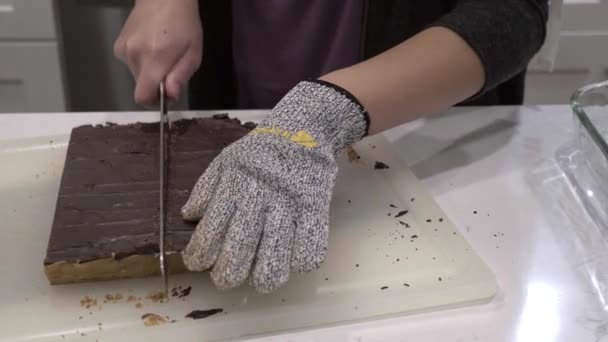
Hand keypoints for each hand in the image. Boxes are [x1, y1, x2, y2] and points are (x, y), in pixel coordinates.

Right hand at [113, 0, 201, 107]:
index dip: (153, 102)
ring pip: (136, 75)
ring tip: (162, 53)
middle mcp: (134, 56)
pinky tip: (151, 46)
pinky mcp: (118, 45)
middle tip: (171, 69)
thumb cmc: (185, 24)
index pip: (142, 96)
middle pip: (141, 86)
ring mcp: (123, 49)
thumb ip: (180, 77)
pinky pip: (130, 63)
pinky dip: (141, 62)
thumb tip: (170, 97)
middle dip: (156, 84)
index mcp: (154, 59)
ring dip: (149, 72)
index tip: (164, 98)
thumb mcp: (193, 54)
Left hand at [180, 81, 368, 292]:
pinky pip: (310, 247)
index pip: (211, 228)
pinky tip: (293, 261)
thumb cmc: (261, 151)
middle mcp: (260, 196)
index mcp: (235, 184)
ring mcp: (289, 204)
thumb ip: (206, 188)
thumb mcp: (226, 161)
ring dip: (265, 278)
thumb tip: (189, 217)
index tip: (197, 263)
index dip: (200, 254)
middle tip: (225, 279)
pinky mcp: (316, 207)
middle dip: (228, 274)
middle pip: (240, 248)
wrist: (305, 127)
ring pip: (275, 256)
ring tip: (261, 281)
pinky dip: (301, 261)